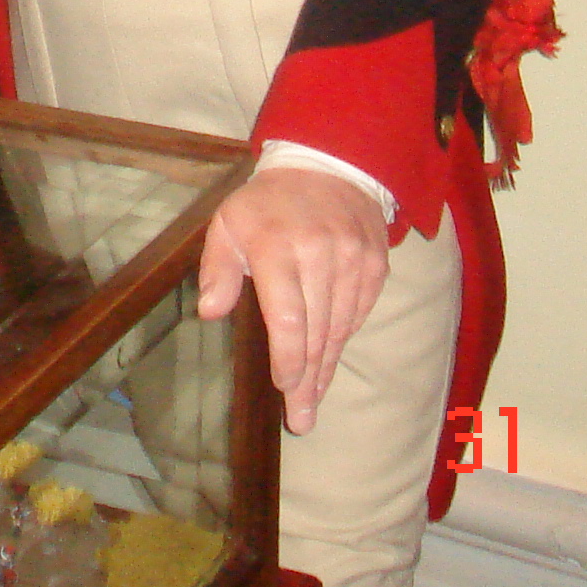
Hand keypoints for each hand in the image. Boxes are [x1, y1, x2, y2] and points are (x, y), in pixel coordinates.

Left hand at [196, 168, 390, 433]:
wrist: (329, 166)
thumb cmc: (267, 204)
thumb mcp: (228, 222)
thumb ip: (217, 268)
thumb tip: (211, 313)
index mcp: (278, 247)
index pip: (288, 318)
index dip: (288, 359)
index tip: (284, 388)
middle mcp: (321, 256)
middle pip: (316, 333)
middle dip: (307, 381)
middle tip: (301, 420)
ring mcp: (353, 261)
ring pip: (340, 329)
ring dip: (326, 368)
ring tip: (313, 402)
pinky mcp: (375, 266)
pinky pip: (358, 314)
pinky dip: (342, 339)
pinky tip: (329, 360)